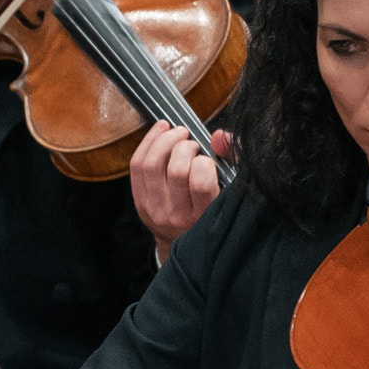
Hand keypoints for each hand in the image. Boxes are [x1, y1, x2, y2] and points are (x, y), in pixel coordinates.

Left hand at [130, 121, 232, 262]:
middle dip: (185, 147)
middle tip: (191, 144)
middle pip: (176, 169)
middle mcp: (178, 215)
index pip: (200, 182)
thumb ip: (231, 158)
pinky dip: (148, 141)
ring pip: (152, 164)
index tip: (205, 159)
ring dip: (165, 140)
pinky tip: (161, 130)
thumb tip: (218, 136)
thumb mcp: (230, 187)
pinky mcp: (139, 201)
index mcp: (204, 214)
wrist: (182, 238)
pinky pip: (137, 164)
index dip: (203, 161)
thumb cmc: (211, 206)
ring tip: (177, 134)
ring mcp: (155, 209)